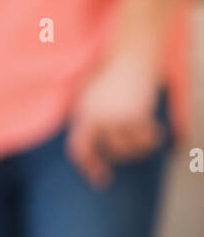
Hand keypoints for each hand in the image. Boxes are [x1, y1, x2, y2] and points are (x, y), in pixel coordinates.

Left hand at [66, 50, 163, 189]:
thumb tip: (91, 147)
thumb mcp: (91, 93)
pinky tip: (156, 129)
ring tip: (145, 131)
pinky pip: (146, 139)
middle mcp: (96, 117)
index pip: (79, 148)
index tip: (102, 181)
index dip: (90, 167)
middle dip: (124, 151)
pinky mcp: (134, 114)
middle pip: (112, 152)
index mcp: (83, 113)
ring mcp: (115, 117)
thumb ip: (89, 117)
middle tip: (134, 140)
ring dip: (141, 143)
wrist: (130, 55)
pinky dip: (154, 136)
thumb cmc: (110, 72)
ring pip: (130, 148)